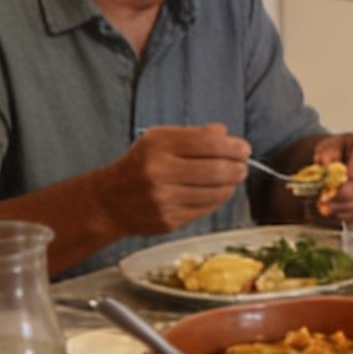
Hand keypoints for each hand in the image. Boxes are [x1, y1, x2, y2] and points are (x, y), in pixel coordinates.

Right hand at [111, 125, 250, 236]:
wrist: (108, 202)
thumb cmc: (137, 166)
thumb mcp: (157, 141)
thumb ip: (191, 135)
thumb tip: (224, 133)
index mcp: (156, 146)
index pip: (207, 143)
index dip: (232, 146)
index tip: (244, 148)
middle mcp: (158, 172)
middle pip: (216, 169)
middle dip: (237, 167)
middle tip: (243, 165)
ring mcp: (164, 199)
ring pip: (216, 192)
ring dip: (231, 184)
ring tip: (233, 178)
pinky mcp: (170, 220)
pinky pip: (206, 208)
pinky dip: (218, 199)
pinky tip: (218, 192)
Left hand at [301, 132, 352, 224]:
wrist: (338, 163)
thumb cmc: (336, 155)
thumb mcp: (326, 147)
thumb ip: (326, 153)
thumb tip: (326, 163)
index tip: (343, 177)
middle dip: (351, 191)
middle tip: (331, 197)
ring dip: (352, 206)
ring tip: (330, 208)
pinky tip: (339, 214)